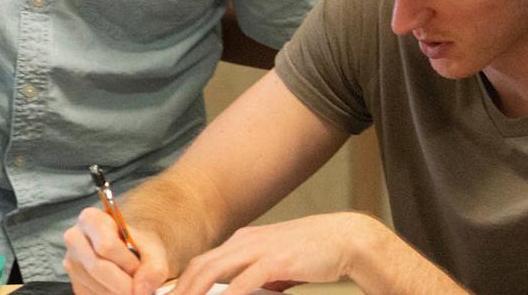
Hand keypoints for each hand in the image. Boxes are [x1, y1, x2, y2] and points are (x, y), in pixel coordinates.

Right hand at [64, 207, 170, 294]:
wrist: (132, 251)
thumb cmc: (140, 245)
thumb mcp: (153, 250)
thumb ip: (154, 268)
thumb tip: (141, 291)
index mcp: (91, 219)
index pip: (106, 245)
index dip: (127, 263)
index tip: (140, 269)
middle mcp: (75, 239)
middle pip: (97, 268)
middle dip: (123, 284)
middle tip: (141, 291)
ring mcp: (71, 262)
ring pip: (95, 286)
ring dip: (118, 293)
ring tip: (133, 287)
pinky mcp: (75, 283)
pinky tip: (121, 290)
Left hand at [169, 212, 382, 294]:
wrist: (346, 238)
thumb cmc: (314, 253)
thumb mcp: (276, 263)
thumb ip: (254, 275)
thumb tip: (238, 292)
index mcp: (243, 241)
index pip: (202, 262)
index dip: (183, 282)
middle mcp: (245, 242)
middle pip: (200, 266)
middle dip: (180, 289)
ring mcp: (260, 249)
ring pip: (214, 271)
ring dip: (194, 292)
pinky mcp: (276, 260)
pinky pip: (244, 280)